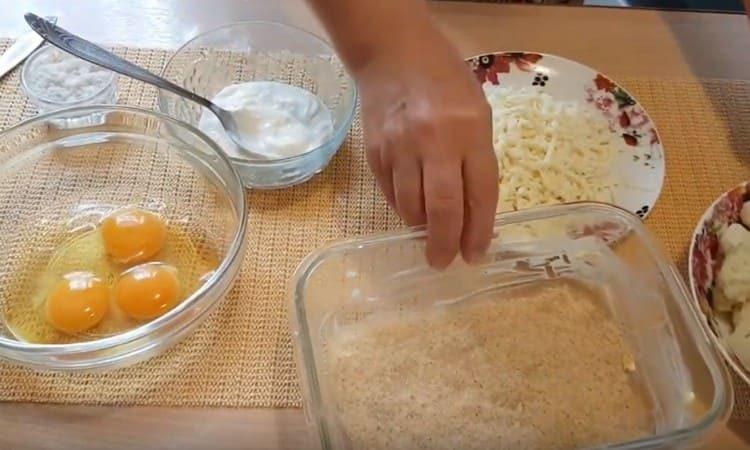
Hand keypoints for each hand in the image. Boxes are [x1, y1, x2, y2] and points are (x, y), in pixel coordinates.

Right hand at [356, 31, 498, 267]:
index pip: (479, 194)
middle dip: (445, 244)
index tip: (475, 254)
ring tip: (428, 234)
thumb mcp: (476, 112)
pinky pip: (390, 193)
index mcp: (470, 131)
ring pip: (410, 206)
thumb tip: (470, 209)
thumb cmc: (444, 79)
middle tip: (443, 262)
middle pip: (442, 208)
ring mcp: (400, 148)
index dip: (479, 231)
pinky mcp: (375, 152)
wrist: (391, 53)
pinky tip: (410, 207)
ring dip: (421, 227)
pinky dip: (402, 207)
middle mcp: (434, 142)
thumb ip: (476, 158)